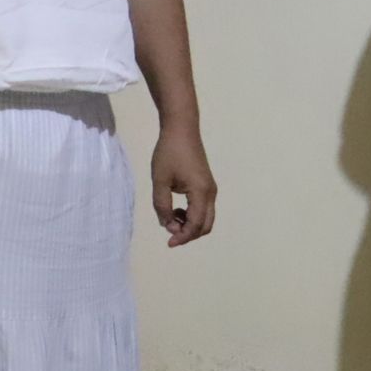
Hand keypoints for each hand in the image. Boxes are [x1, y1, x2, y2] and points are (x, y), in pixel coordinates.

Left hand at [152, 125, 216, 246]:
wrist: (181, 128)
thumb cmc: (169, 152)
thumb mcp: (160, 180)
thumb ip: (162, 205)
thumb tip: (166, 224)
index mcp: (201, 193)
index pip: (195, 225)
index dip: (182, 237)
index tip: (168, 242)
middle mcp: (210, 193)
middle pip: (205, 226)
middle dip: (188, 234)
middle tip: (169, 233)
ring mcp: (210, 188)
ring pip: (206, 218)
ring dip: (190, 224)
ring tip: (170, 217)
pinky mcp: (206, 184)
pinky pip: (204, 208)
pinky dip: (192, 215)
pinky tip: (176, 208)